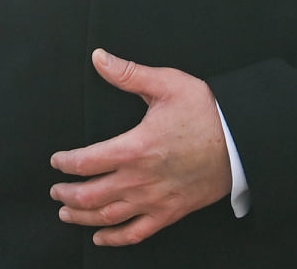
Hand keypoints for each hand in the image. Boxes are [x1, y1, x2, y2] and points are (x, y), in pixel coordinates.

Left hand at [49, 49, 230, 245]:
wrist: (241, 142)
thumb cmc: (206, 112)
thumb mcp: (167, 84)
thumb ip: (129, 74)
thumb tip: (99, 58)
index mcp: (134, 148)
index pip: (86, 161)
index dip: (65, 163)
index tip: (57, 161)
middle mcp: (139, 179)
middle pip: (90, 195)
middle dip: (66, 195)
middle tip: (56, 191)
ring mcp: (154, 200)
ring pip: (107, 216)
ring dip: (82, 217)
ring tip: (67, 213)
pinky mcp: (169, 213)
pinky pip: (135, 233)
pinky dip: (114, 239)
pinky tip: (100, 238)